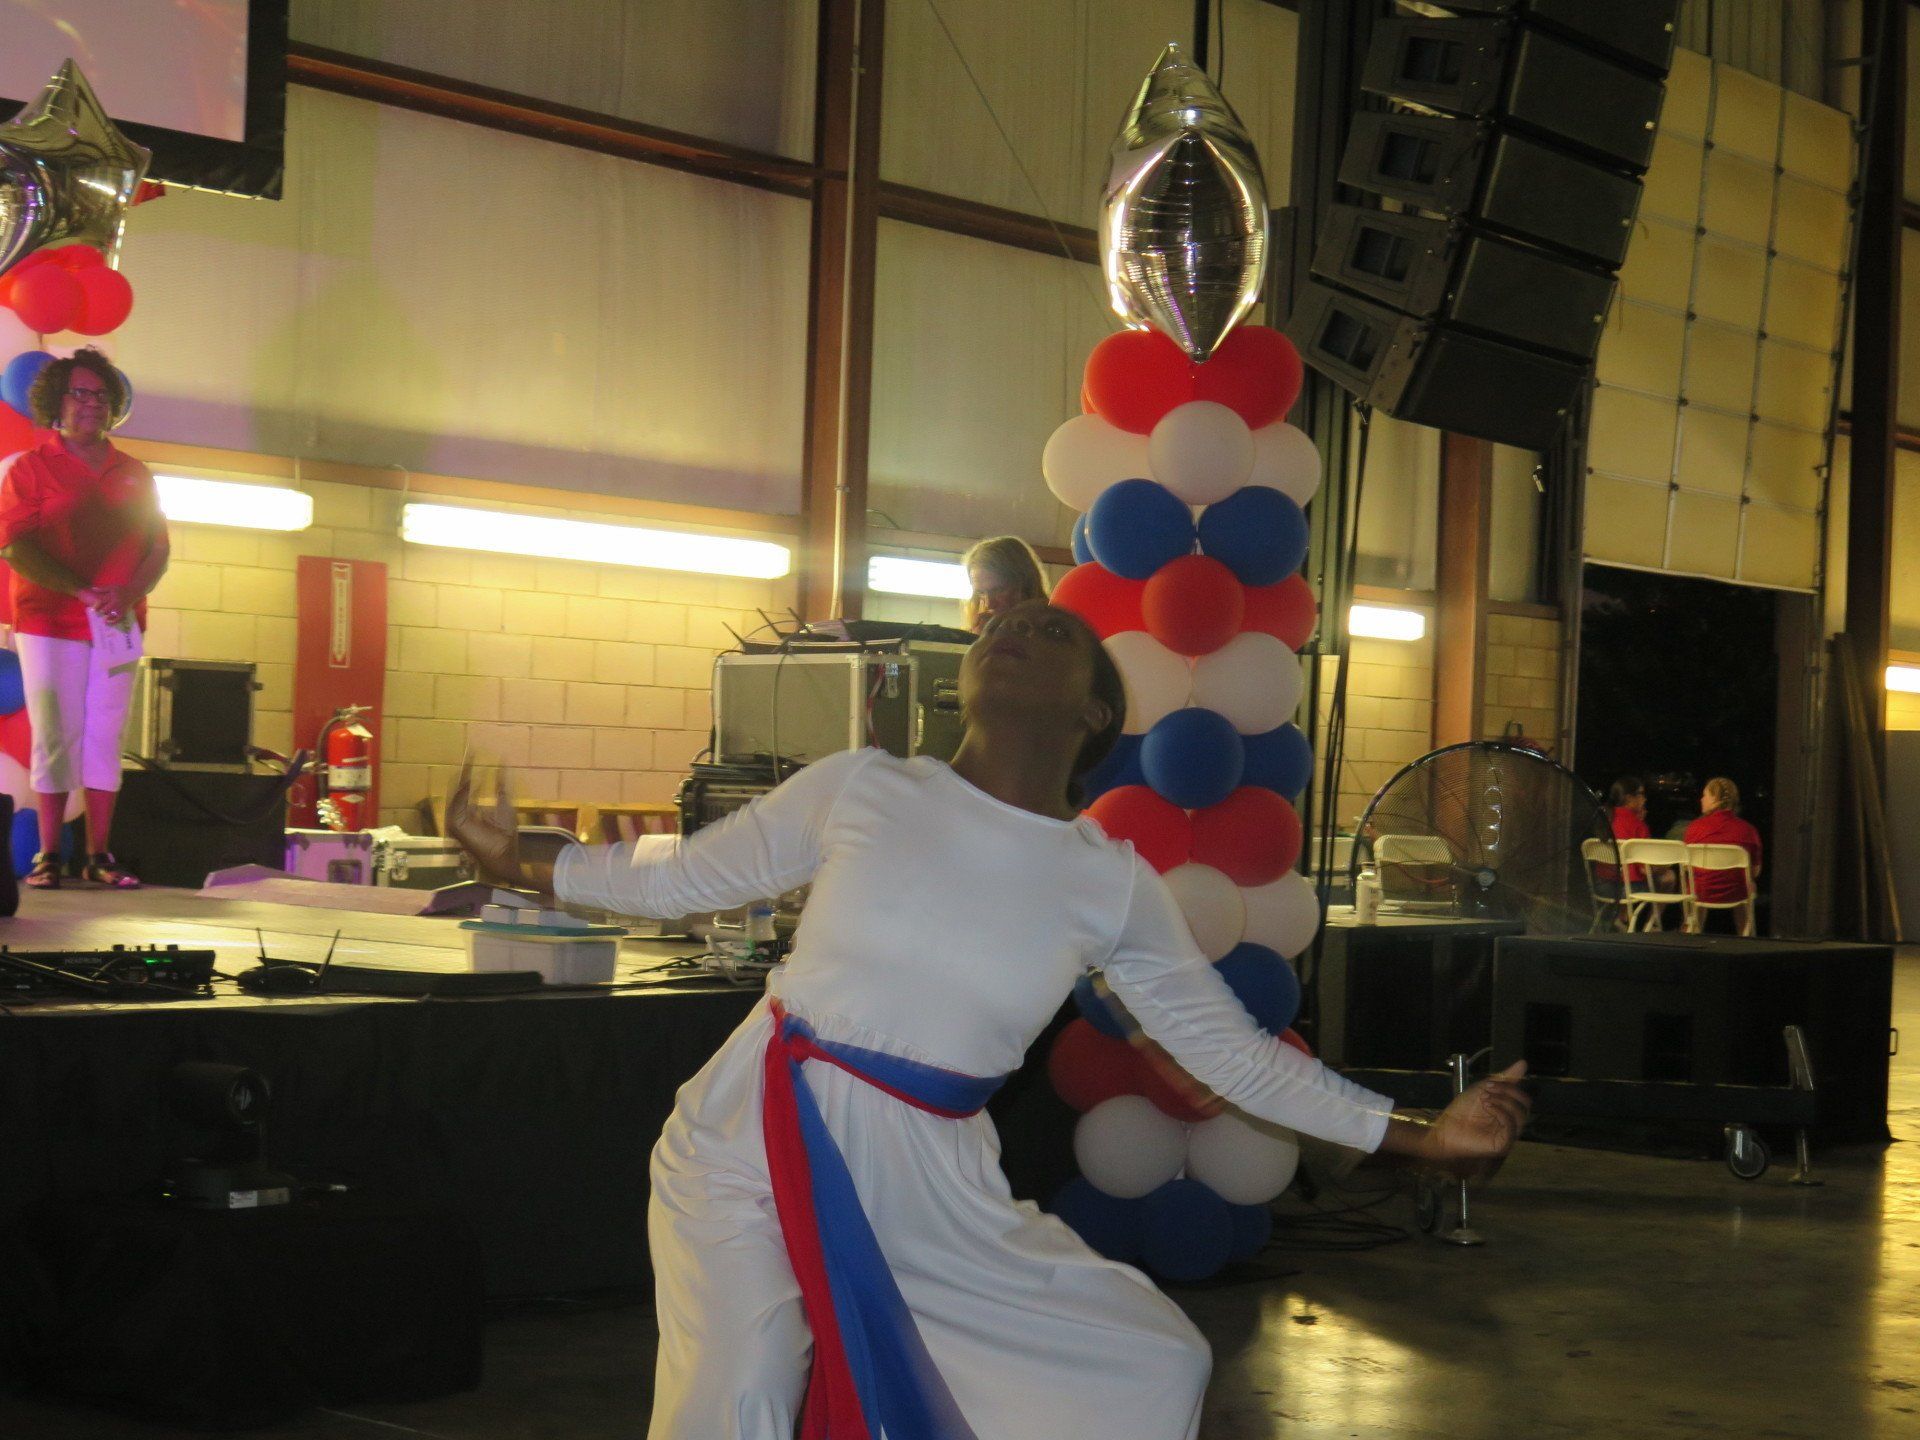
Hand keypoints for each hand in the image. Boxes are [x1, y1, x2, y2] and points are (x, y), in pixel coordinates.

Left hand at [78, 585, 127, 620]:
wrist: (134, 591)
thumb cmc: (121, 589)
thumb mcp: (112, 587)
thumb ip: (102, 589)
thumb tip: (92, 589)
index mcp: (112, 596)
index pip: (102, 601)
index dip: (96, 606)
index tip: (92, 610)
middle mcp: (116, 602)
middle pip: (106, 609)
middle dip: (101, 612)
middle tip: (97, 615)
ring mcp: (120, 607)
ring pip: (112, 614)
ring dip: (107, 618)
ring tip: (103, 620)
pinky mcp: (124, 611)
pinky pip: (119, 618)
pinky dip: (114, 622)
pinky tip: (108, 623)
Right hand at [447, 757, 540, 892]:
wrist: (505, 855)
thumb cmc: (506, 835)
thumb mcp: (505, 805)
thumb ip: (501, 787)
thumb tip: (503, 766)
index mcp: (470, 810)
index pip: (467, 787)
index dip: (470, 771)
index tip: (473, 754)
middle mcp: (460, 813)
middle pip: (459, 788)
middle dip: (463, 771)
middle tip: (468, 753)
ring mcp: (455, 820)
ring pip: (455, 794)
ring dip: (461, 778)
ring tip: (467, 762)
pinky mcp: (455, 825)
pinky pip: (456, 805)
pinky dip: (461, 792)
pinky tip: (468, 779)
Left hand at [1420, 1061, 1530, 1178]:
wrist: (1445, 1129)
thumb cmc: (1462, 1110)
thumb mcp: (1482, 1089)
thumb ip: (1504, 1079)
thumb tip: (1523, 1063)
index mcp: (1508, 1111)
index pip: (1523, 1098)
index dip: (1510, 1087)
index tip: (1489, 1083)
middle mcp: (1511, 1123)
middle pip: (1525, 1106)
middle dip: (1508, 1092)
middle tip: (1488, 1090)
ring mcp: (1508, 1135)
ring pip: (1521, 1115)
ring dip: (1503, 1101)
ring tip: (1484, 1099)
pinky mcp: (1503, 1144)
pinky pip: (1511, 1128)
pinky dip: (1501, 1113)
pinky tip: (1488, 1107)